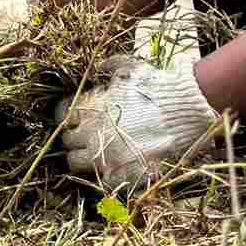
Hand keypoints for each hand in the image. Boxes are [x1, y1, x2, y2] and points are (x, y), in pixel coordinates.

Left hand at [54, 60, 216, 189]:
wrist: (183, 113)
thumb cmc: (158, 88)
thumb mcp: (132, 68)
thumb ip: (112, 66)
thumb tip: (101, 66)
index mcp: (90, 107)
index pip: (62, 115)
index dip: (68, 117)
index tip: (75, 119)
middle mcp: (90, 132)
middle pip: (67, 141)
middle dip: (75, 139)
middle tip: (90, 138)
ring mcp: (103, 154)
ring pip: (75, 162)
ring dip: (84, 159)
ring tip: (100, 156)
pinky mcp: (119, 173)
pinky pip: (102, 180)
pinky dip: (107, 175)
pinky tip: (118, 169)